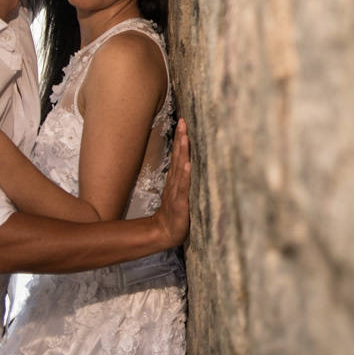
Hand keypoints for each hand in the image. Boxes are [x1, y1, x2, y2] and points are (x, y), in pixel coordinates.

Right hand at [152, 118, 190, 247]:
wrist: (164, 232)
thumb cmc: (175, 212)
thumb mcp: (180, 192)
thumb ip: (184, 178)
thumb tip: (189, 162)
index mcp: (176, 178)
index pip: (178, 155)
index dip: (180, 138)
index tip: (182, 122)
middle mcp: (175, 181)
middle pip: (178, 156)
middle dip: (181, 138)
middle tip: (183, 122)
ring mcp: (177, 191)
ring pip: (180, 168)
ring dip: (182, 152)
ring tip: (184, 137)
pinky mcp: (181, 203)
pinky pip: (183, 187)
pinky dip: (185, 176)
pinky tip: (188, 165)